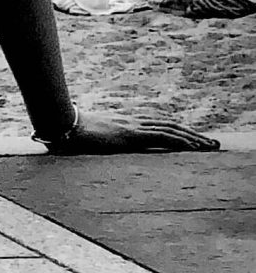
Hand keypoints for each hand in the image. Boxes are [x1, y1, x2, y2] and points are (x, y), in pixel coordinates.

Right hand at [45, 111, 217, 153]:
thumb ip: (92, 143)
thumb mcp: (87, 140)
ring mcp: (133, 127)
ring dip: (193, 138)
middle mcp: (133, 122)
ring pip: (171, 129)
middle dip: (193, 134)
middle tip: (213, 144)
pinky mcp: (131, 135)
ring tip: (210, 147)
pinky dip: (179, 141)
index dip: (178, 131)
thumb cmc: (69, 133)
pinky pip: (161, 136)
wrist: (61, 124)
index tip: (194, 139)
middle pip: (170, 125)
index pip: (158, 125)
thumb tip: (83, 150)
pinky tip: (193, 148)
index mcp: (125, 124)